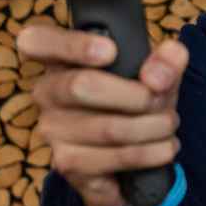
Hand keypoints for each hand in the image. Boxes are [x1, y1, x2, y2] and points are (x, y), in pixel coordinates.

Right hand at [18, 25, 188, 205]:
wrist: (134, 152)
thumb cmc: (137, 99)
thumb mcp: (157, 73)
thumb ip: (166, 62)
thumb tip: (158, 75)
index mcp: (60, 59)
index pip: (36, 41)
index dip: (71, 44)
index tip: (111, 51)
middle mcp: (46, 92)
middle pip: (82, 86)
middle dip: (137, 95)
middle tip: (161, 100)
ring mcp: (53, 130)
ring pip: (107, 128)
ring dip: (153, 127)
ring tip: (169, 124)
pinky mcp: (68, 164)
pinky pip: (115, 158)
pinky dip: (151, 153)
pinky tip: (164, 148)